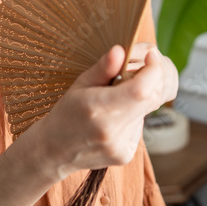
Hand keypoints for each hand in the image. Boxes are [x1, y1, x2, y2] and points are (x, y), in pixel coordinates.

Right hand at [31, 44, 178, 178]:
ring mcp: (120, 146)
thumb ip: (103, 68)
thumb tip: (121, 50)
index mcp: (98, 109)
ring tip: (113, 101)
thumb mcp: (80, 85)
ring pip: (146, 111)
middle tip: (134, 73)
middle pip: (151, 99)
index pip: (141, 89)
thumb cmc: (66, 113)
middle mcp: (112, 131)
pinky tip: (113, 118)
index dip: (152, 70)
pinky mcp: (125, 155)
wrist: (54, 150)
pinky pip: (139, 125)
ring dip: (138, 100)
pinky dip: (133, 116)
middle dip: (151, 81)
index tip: (150, 56)